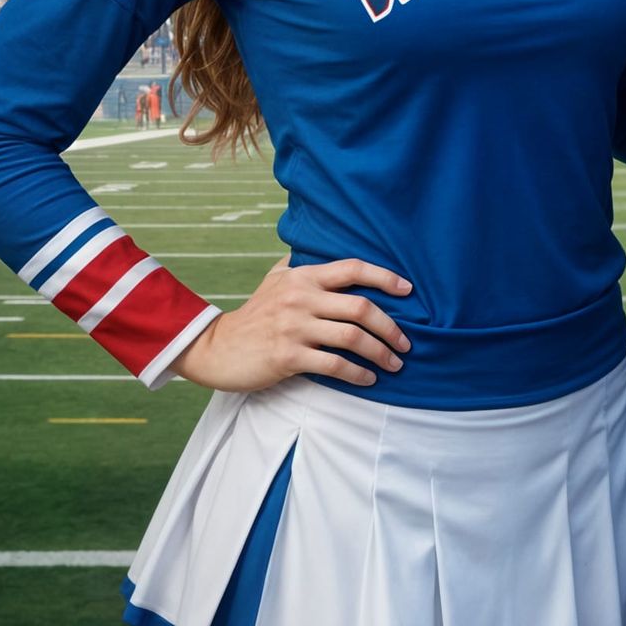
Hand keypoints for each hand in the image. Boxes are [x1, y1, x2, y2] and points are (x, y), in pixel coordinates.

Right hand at [173, 254, 412, 391]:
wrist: (217, 348)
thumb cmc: (253, 314)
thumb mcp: (274, 280)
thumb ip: (299, 265)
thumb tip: (318, 246)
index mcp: (303, 276)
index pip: (353, 268)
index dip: (385, 277)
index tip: (408, 289)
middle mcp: (302, 298)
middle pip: (361, 307)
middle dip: (391, 326)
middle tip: (406, 343)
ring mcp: (295, 327)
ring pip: (352, 338)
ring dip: (381, 353)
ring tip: (394, 364)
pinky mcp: (288, 356)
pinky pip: (334, 365)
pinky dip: (358, 373)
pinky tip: (369, 379)